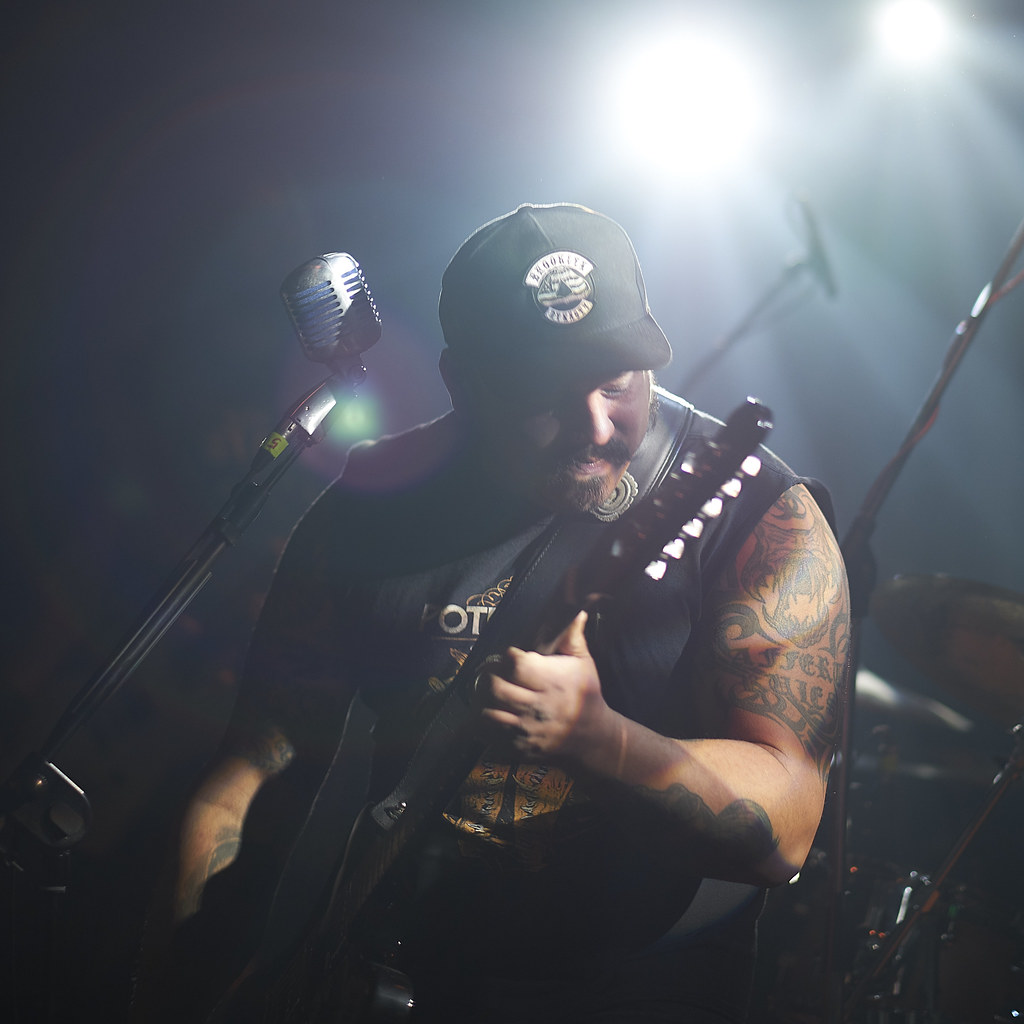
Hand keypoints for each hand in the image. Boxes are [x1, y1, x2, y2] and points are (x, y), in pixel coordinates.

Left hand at [475, 612, 611, 759]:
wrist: (591, 737)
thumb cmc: (585, 694)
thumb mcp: (584, 663)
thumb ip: (573, 636)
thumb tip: (577, 610)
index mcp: (552, 682)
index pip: (515, 665)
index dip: (508, 656)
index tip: (512, 657)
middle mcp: (537, 707)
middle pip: (495, 688)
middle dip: (489, 676)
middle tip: (493, 673)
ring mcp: (526, 730)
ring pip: (487, 713)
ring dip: (481, 700)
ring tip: (488, 692)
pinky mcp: (518, 747)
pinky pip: (487, 735)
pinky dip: (481, 723)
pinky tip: (489, 712)